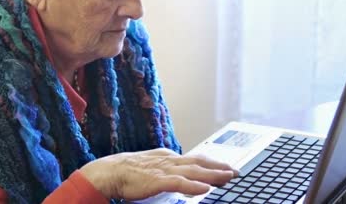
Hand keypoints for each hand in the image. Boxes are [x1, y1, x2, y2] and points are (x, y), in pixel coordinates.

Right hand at [78, 148, 237, 200]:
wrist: (108, 171)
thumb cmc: (127, 171)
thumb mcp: (152, 167)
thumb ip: (167, 170)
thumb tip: (181, 176)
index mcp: (168, 157)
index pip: (195, 159)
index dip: (212, 163)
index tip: (227, 167)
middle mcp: (169, 160)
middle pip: (199, 162)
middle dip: (219, 167)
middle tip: (236, 171)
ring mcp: (164, 169)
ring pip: (193, 171)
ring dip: (212, 174)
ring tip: (228, 177)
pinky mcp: (157, 181)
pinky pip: (178, 183)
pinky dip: (193, 185)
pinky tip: (204, 188)